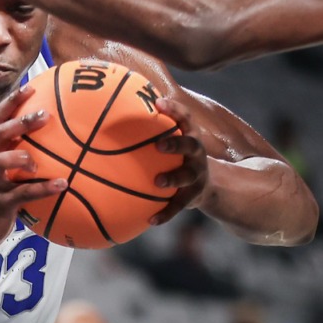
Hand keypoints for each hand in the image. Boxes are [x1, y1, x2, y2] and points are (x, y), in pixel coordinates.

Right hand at [0, 85, 66, 248]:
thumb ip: (15, 153)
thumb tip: (48, 140)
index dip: (10, 102)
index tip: (29, 87)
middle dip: (20, 122)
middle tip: (45, 115)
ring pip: (1, 162)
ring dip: (22, 157)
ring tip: (39, 159)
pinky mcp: (0, 203)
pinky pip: (22, 193)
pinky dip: (43, 188)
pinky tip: (63, 185)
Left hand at [149, 97, 208, 225]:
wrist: (205, 184)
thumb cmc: (177, 156)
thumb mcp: (171, 139)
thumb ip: (150, 128)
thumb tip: (116, 110)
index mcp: (189, 135)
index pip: (185, 118)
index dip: (174, 109)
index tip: (158, 102)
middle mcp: (196, 153)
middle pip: (191, 145)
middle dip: (176, 144)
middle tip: (158, 145)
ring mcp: (196, 175)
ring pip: (187, 176)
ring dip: (173, 178)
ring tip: (158, 181)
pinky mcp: (192, 196)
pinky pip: (178, 206)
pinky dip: (165, 213)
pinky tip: (151, 220)